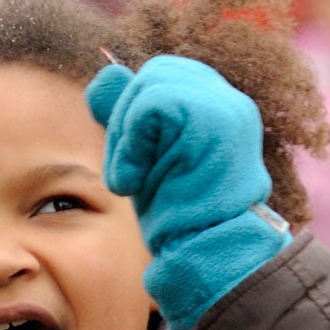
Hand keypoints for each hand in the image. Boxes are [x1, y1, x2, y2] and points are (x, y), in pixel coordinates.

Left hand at [86, 54, 290, 329]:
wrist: (205, 254)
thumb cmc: (178, 217)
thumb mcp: (146, 160)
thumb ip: (130, 119)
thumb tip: (103, 75)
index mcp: (215, 107)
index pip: (160, 80)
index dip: (134, 120)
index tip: (138, 167)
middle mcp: (226, 100)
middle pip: (152, 75)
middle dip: (126, 125)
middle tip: (131, 177)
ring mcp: (223, 106)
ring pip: (149, 86)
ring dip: (126, 140)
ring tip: (135, 182)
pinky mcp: (210, 118)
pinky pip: (149, 105)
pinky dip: (131, 145)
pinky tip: (136, 181)